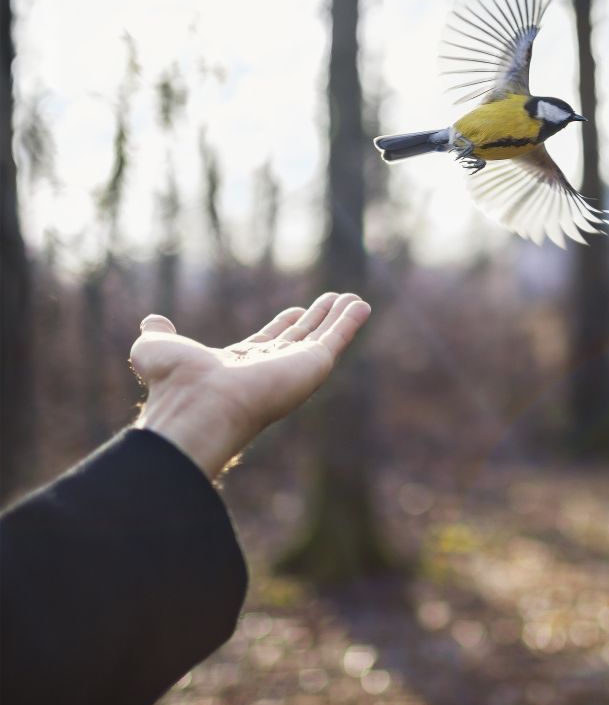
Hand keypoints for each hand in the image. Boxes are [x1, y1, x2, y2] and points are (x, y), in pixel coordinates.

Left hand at [130, 293, 371, 477]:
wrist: (201, 405)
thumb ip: (157, 334)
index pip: (268, 341)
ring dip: (339, 318)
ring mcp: (294, 368)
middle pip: (300, 338)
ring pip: (323, 337)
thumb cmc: (176, 382)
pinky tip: (361, 305)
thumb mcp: (155, 348)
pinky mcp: (313, 365)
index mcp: (240, 365)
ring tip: (355, 299)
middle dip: (316, 319)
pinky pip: (336, 338)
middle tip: (333, 300)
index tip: (296, 309)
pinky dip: (350, 321)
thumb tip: (152, 320)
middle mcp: (270, 368)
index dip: (283, 324)